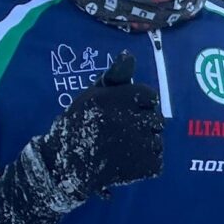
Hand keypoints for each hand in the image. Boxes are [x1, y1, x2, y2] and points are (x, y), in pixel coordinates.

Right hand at [35, 50, 163, 204]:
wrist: (66, 163)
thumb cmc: (79, 124)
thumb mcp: (93, 94)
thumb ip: (115, 76)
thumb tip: (129, 55)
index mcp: (117, 99)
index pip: (150, 96)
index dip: (142, 104)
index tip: (129, 111)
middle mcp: (129, 120)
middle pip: (157, 119)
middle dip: (144, 125)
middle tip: (124, 133)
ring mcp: (138, 146)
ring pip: (158, 141)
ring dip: (146, 145)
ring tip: (123, 148)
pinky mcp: (142, 167)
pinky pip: (157, 162)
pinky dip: (146, 164)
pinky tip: (127, 162)